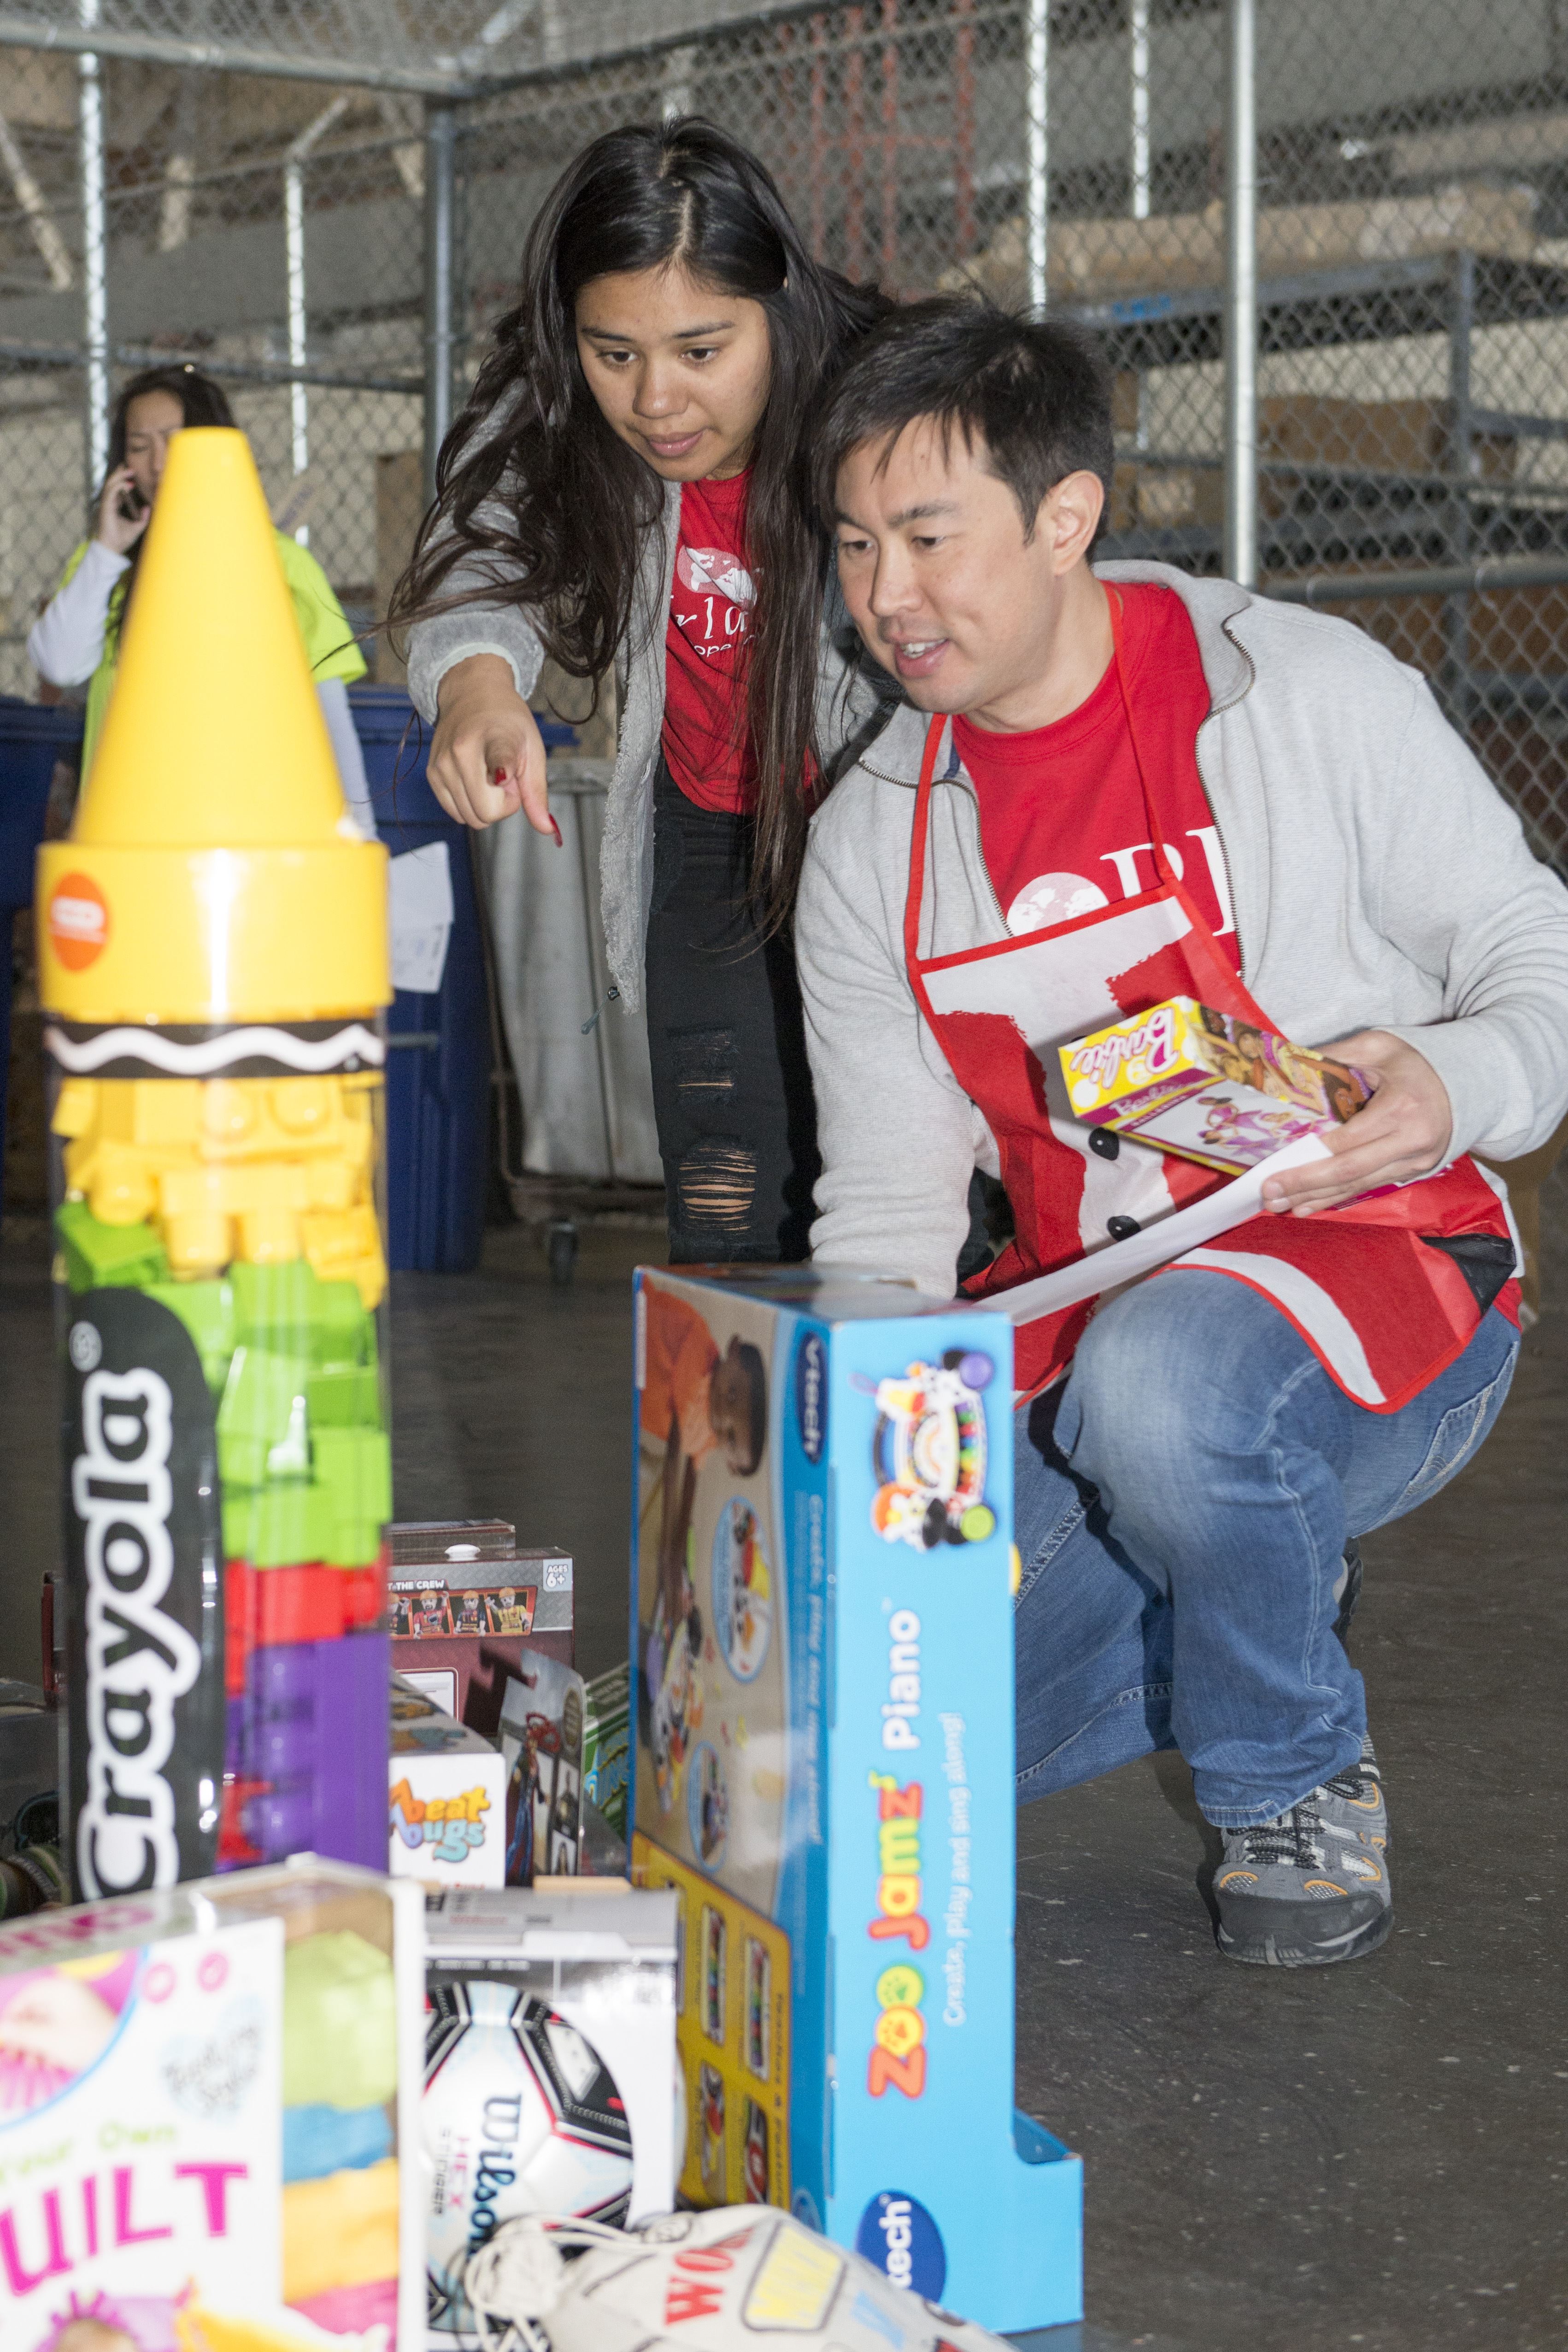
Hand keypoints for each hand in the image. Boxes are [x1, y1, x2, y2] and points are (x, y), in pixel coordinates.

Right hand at [94, 466, 149, 556]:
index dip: (122, 480)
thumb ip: (142, 518)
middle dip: (120, 473)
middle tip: (130, 466)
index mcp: (113, 506)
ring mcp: (105, 505)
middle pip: (111, 484)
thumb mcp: (137, 527)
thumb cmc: (121, 540)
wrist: (112, 550)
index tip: (132, 474)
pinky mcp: (105, 509)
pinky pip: (110, 494)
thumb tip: (148, 507)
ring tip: (130, 470)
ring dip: (120, 477)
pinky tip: (127, 484)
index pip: (116, 489)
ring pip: (110, 485)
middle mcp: (108, 504)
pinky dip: (118, 487)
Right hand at [430, 653, 554, 835]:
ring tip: (490, 776)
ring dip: (486, 804)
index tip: (503, 775)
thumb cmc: (508, 722)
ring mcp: (442, 765)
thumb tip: (547, 830)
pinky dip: (470, 804)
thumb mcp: (532, 750)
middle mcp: (461, 751)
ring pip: (471, 818)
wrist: (472, 693)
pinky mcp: (432, 774)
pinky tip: (476, 780)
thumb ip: (537, 792)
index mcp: (494, 738)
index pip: (497, 759)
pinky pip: (457, 813)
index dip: (502, 770)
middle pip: (487, 813)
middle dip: (504, 804)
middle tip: (509, 778)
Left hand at [1261, 1030, 1452, 1215]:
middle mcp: (1412, 1142)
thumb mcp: (1380, 1045)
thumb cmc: (1419, 1060)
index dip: (1309, 1157)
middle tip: (1269, 1195)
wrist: (1471, 1081)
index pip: (1347, 1141)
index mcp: (1402, 1109)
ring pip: (1359, 1185)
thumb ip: (1337, 1054)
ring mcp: (1416, 1162)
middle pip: (1350, 1171)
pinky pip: (1370, 1186)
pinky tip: (1310, 1205)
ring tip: (1281, 1206)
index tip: (1274, 1166)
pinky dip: (1338, 1196)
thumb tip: (1289, 1063)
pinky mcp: (1415, 1171)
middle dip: (1306, 1184)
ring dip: (1318, 1198)